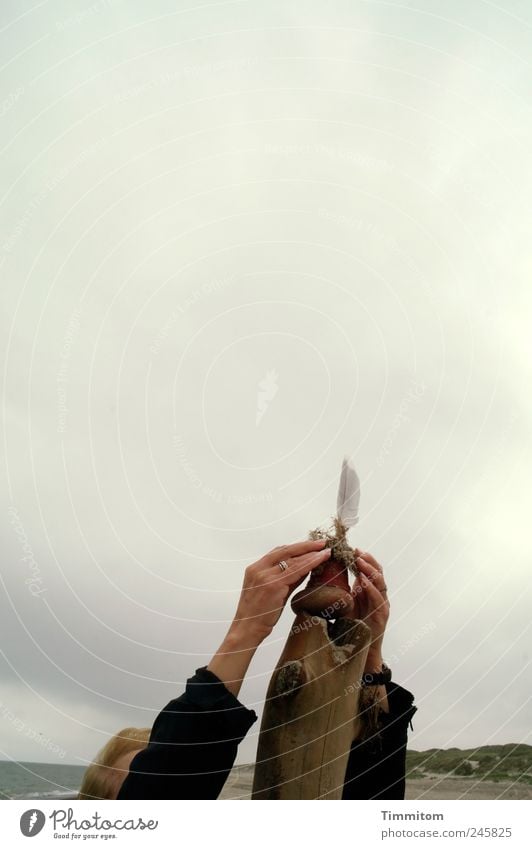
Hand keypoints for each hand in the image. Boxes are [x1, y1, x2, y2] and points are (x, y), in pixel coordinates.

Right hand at [207, 539, 330, 696]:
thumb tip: (305, 569)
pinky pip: (295, 570)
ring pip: (292, 559)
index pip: (278, 552)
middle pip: (286, 550)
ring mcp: (265, 576)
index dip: (296, 547)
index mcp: (255, 568)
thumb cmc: (259, 615)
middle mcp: (259, 569)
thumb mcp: (271, 592)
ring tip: (325, 551)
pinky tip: (319, 560)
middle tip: (322, 543)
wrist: (246, 630)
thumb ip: (286, 579)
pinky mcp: (273, 585)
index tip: (310, 545)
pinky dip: (309, 563)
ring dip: (311, 553)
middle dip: (306, 545)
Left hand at [351, 549, 389, 669]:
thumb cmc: (352, 628)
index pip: (371, 570)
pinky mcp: (382, 616)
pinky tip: (363, 581)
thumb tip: (325, 574)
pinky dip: (371, 588)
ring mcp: (382, 605)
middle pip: (378, 572)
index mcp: (370, 592)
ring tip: (359, 561)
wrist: (362, 652)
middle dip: (368, 560)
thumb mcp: (345, 604)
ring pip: (380, 582)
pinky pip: (378, 599)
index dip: (363, 558)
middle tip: (356, 551)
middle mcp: (379, 596)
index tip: (352, 548)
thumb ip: (342, 590)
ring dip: (370, 570)